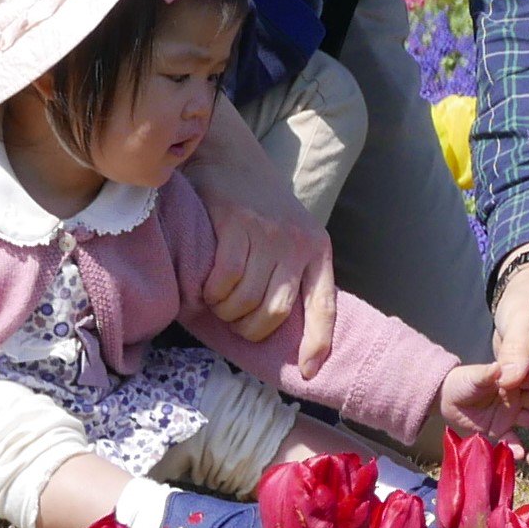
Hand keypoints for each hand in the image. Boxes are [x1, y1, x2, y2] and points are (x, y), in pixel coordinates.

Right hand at [185, 102, 337, 367]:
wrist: (231, 155)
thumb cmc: (257, 207)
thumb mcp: (289, 235)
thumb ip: (289, 272)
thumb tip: (279, 328)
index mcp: (317, 251)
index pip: (325, 307)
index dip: (318, 343)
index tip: (311, 372)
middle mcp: (297, 245)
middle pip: (273, 314)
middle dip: (248, 329)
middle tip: (232, 318)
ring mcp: (267, 234)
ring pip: (246, 302)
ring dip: (224, 311)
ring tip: (216, 301)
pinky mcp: (236, 223)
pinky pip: (222, 280)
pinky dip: (208, 293)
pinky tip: (203, 285)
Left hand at [435, 362, 528, 455]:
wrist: (445, 400)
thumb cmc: (463, 381)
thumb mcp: (475, 376)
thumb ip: (488, 374)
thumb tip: (498, 368)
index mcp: (520, 379)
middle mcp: (522, 397)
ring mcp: (514, 415)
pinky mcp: (503, 431)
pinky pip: (512, 440)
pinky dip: (517, 446)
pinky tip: (521, 453)